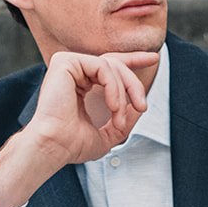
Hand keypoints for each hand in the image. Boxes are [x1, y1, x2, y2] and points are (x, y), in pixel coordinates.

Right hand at [29, 50, 159, 167]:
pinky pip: (103, 66)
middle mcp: (74, 72)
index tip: (154, 59)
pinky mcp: (65, 61)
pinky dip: (113, 87)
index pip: (110, 66)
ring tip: (119, 118)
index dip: (133, 61)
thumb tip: (140, 106)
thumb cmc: (73, 146)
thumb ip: (123, 120)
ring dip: (123, 93)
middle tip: (142, 106)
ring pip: (111, 65)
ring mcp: (68, 64)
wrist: (54, 147)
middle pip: (115, 64)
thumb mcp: (107, 135)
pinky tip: (112, 106)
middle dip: (134, 84)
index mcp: (81, 85)